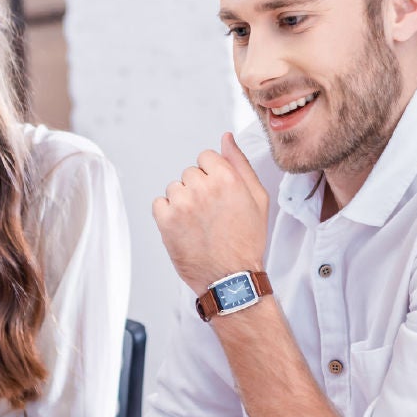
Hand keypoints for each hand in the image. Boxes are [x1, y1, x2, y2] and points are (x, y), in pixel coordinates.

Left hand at [153, 133, 268, 295]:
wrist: (231, 278)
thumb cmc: (246, 240)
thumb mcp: (257, 199)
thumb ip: (240, 163)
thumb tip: (226, 138)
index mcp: (226, 178)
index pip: (206, 157)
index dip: (213, 176)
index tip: (218, 195)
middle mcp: (202, 188)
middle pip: (190, 173)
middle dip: (198, 189)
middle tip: (211, 214)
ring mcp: (182, 204)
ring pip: (175, 188)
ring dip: (183, 202)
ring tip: (199, 223)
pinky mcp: (166, 220)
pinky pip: (159, 204)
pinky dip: (168, 215)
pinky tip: (185, 229)